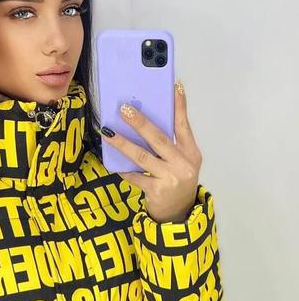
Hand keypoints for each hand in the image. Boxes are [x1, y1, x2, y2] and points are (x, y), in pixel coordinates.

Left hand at [101, 81, 201, 222]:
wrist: (179, 214)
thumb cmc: (177, 182)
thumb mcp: (181, 163)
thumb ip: (170, 146)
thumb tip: (145, 124)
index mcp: (191, 154)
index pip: (184, 126)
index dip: (180, 106)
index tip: (174, 86)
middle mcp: (183, 164)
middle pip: (159, 139)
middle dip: (141, 123)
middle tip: (125, 109)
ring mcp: (170, 178)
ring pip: (142, 157)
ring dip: (123, 143)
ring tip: (109, 132)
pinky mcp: (157, 191)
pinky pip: (135, 177)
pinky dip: (123, 170)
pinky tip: (113, 163)